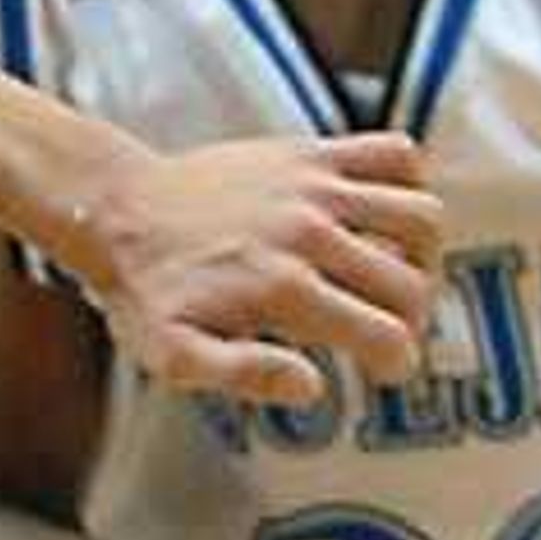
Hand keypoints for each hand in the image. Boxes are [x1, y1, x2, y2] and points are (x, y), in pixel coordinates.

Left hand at [75, 128, 442, 406]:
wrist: (116, 211)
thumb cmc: (147, 293)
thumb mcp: (174, 356)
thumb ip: (243, 375)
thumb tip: (313, 387)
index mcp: (283, 291)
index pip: (383, 333)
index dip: (397, 361)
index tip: (387, 369)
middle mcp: (309, 234)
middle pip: (409, 282)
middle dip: (411, 318)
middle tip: (387, 328)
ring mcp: (316, 187)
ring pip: (421, 215)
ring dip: (424, 254)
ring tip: (396, 273)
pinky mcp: (313, 152)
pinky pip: (397, 154)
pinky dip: (410, 184)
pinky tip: (383, 215)